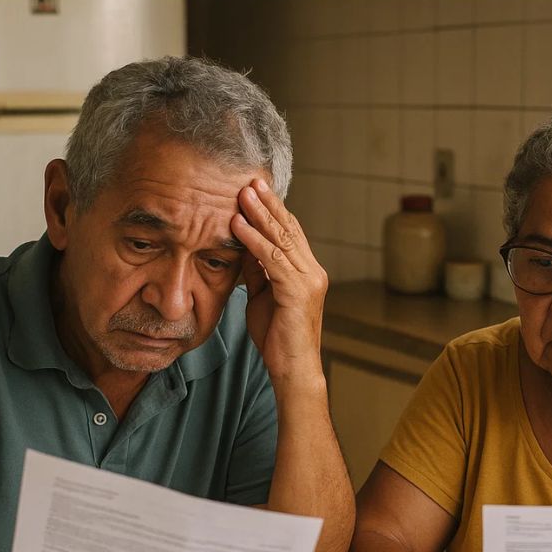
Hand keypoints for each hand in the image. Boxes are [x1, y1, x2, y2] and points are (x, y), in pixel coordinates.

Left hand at [231, 178, 327, 387]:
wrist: (293, 370)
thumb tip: (243, 246)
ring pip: (282, 239)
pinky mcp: (298, 292)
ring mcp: (309, 280)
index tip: (254, 190)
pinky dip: (254, 240)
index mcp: (307, 272)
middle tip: (249, 180)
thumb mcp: (263, 297)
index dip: (273, 210)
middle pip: (289, 229)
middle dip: (268, 203)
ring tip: (241, 195)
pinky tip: (238, 226)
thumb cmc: (278, 338)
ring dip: (259, 215)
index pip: (291, 233)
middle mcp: (313, 272)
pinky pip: (272, 259)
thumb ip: (257, 272)